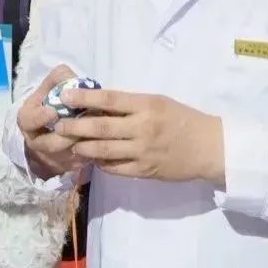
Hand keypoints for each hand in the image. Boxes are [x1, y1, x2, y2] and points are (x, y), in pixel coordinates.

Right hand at [17, 65, 87, 178]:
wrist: (58, 129)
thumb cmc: (53, 103)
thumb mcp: (49, 88)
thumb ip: (57, 79)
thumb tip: (67, 75)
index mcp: (28, 121)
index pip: (28, 121)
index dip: (40, 118)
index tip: (53, 111)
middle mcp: (38, 142)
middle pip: (50, 144)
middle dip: (67, 134)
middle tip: (83, 121)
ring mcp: (54, 157)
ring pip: (68, 154)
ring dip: (83, 142)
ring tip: (97, 129)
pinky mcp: (71, 165)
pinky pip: (82, 161)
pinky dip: (94, 151)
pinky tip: (104, 140)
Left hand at [56, 89, 224, 184]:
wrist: (209, 147)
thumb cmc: (182, 119)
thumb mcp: (158, 102)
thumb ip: (130, 104)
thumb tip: (97, 103)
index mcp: (146, 105)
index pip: (109, 99)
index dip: (85, 97)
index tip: (65, 95)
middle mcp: (142, 128)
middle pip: (101, 127)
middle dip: (75, 126)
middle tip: (58, 124)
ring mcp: (143, 152)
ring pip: (104, 150)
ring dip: (83, 147)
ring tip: (69, 144)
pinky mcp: (144, 171)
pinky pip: (116, 168)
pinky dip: (101, 163)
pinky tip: (91, 159)